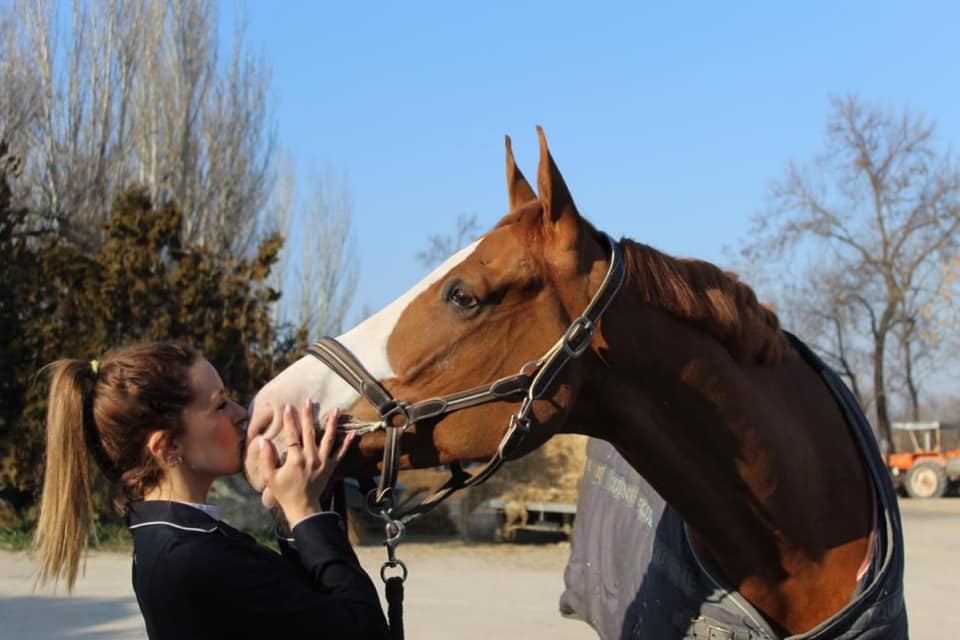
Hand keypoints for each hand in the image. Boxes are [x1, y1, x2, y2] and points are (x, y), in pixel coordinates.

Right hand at [256, 399, 353, 523]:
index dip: (289, 420)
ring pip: (328, 439)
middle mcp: (311, 458)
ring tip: (336, 410)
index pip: (292, 434)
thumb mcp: (270, 478)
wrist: (303, 508)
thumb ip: (266, 458)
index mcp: (295, 459)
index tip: (288, 406)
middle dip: (308, 415)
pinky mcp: (330, 467)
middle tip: (308, 401)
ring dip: (332, 424)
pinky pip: (340, 453)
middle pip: (309, 432)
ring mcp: (323, 462)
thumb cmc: (284, 493)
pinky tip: (352, 433)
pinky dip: (346, 443)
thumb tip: (263, 441)